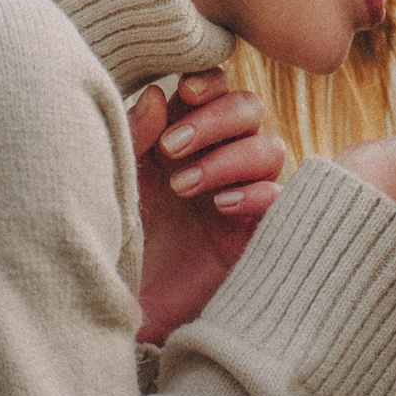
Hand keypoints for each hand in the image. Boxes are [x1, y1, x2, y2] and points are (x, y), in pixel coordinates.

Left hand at [129, 69, 285, 343]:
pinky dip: (257, 192)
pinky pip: (282, 197)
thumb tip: (156, 94)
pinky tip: (221, 206)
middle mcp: (218, 160)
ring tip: (184, 187)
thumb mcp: (118, 185)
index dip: (209, 82)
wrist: (122, 313)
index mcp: (183, 139)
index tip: (187, 90)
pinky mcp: (257, 234)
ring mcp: (241, 195)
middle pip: (248, 108)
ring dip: (229, 157)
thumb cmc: (113, 243)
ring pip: (269, 147)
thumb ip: (134, 138)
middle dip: (215, 119)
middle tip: (172, 147)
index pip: (214, 90)